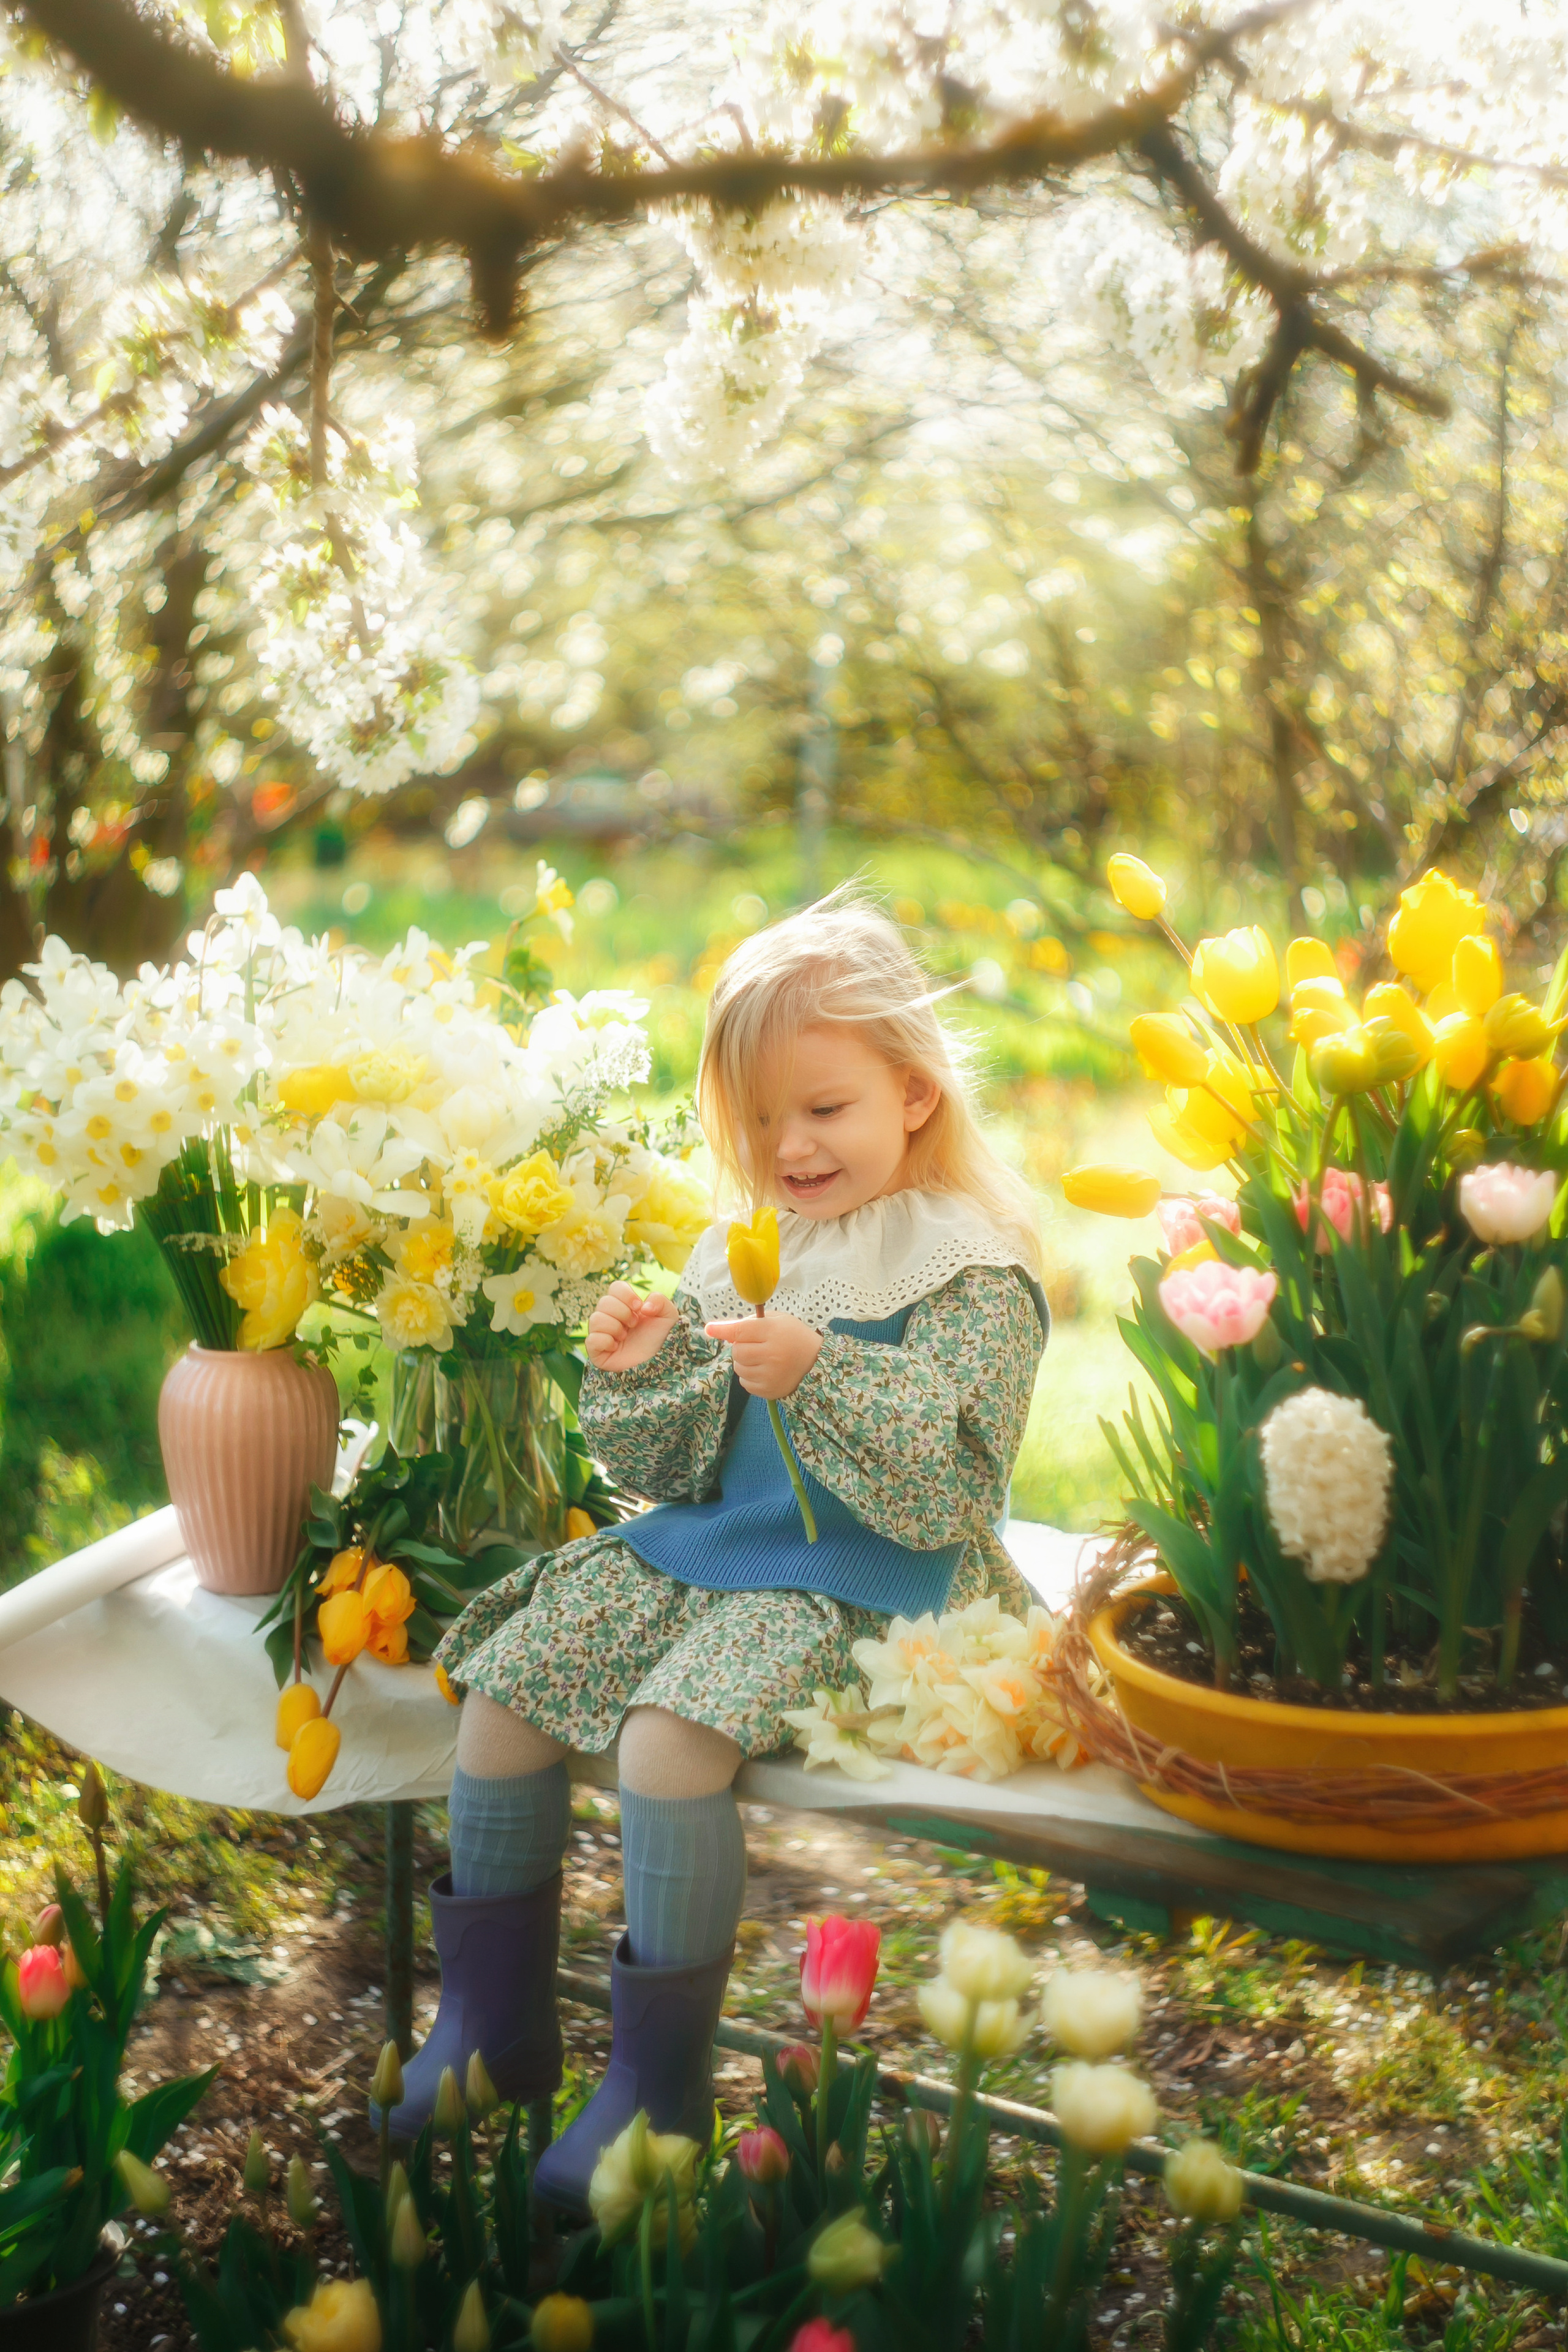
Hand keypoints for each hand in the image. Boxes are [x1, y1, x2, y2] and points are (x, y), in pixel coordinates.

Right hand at [586, 1282, 677, 1371]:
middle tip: (634, 1324)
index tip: (638, 1307)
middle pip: (604, 1302)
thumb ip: (660, 1300)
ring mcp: (602, 1333)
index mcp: (625, 1306)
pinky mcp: (597, 1350)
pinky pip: (591, 1339)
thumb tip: (643, 1306)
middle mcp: (611, 1317)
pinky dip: (605, 1341)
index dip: (625, 1294)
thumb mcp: (668, 1316)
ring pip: (595, 1319)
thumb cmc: (660, 1340)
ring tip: (625, 1336)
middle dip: (622, 1312)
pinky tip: (615, 1347)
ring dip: (614, 1327)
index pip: (615, 1287)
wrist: (658, 1364)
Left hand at [704, 1311, 822, 1399]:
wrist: (816, 1363)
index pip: (740, 1331)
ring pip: (739, 1368)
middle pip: (737, 1351)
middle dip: (740, 1347)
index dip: (722, 1330)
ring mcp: (770, 1374)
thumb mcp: (777, 1321)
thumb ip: (751, 1323)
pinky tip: (764, 1370)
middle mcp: (771, 1354)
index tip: (710, 1329)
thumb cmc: (793, 1337)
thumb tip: (723, 1331)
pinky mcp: (769, 1390)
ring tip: (761, 1358)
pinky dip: (749, 1376)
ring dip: (744, 1362)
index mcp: (773, 1332)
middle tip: (754, 1345)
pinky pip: (745, 1383)